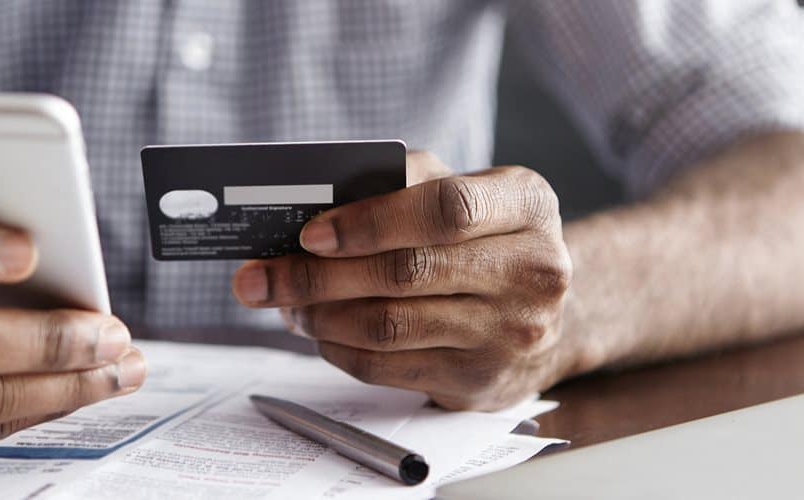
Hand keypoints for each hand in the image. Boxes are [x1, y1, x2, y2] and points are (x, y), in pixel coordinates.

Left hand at [231, 152, 572, 409]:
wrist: (542, 313)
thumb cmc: (483, 240)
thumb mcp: (465, 192)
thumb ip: (404, 183)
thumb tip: (313, 204)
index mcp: (527, 204)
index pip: (447, 209)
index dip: (371, 222)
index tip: (310, 232)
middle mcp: (533, 270)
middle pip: (406, 273)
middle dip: (317, 276)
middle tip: (262, 276)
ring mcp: (511, 333)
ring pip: (390, 325)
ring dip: (321, 316)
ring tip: (286, 303)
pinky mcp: (480, 381)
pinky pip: (388, 367)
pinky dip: (339, 349)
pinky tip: (319, 331)